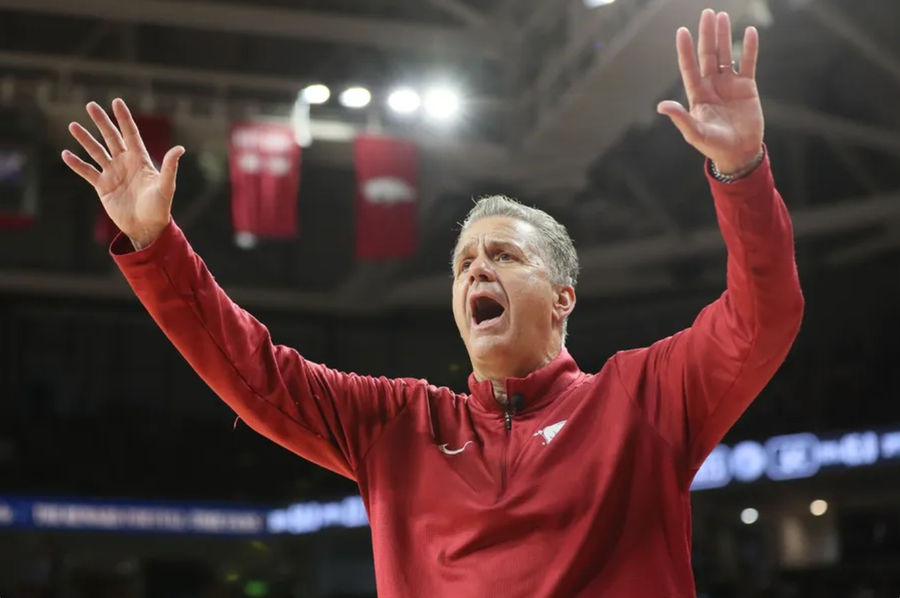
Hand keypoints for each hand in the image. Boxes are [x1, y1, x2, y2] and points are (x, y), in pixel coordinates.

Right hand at [62, 98, 183, 248]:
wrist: (146, 228)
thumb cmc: (160, 208)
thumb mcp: (166, 187)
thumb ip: (170, 167)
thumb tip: (180, 149)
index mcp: (140, 160)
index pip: (130, 134)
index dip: (124, 118)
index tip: (116, 101)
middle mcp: (125, 163)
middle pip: (111, 137)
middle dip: (101, 122)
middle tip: (90, 105)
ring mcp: (113, 173)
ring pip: (96, 151)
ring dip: (85, 139)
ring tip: (72, 126)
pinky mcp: (103, 186)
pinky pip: (87, 172)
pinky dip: (76, 164)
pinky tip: (65, 154)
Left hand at [657, 9, 763, 173]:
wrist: (739, 152)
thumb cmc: (713, 145)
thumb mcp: (695, 133)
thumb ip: (680, 118)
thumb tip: (661, 106)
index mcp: (697, 95)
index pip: (689, 67)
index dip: (685, 50)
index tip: (681, 31)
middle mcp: (712, 86)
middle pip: (708, 55)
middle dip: (706, 35)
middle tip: (707, 13)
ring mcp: (729, 84)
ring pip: (726, 55)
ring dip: (724, 36)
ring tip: (722, 16)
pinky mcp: (747, 87)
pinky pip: (748, 63)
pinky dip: (749, 48)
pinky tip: (749, 32)